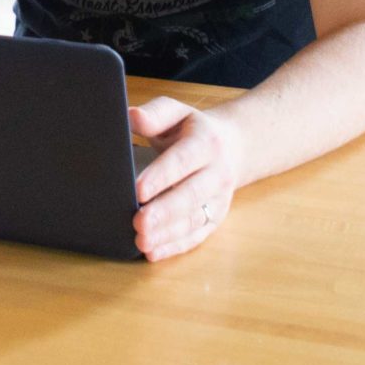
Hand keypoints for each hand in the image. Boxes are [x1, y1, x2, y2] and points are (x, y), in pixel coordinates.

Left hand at [129, 98, 239, 262]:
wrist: (232, 146)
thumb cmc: (192, 130)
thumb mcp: (176, 113)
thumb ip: (155, 114)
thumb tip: (133, 117)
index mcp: (206, 143)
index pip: (183, 160)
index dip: (161, 176)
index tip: (138, 190)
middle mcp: (216, 173)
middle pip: (190, 195)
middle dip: (164, 211)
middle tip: (138, 222)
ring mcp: (218, 199)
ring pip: (194, 219)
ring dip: (167, 234)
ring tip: (141, 240)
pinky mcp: (215, 218)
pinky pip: (196, 236)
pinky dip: (174, 247)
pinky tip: (153, 252)